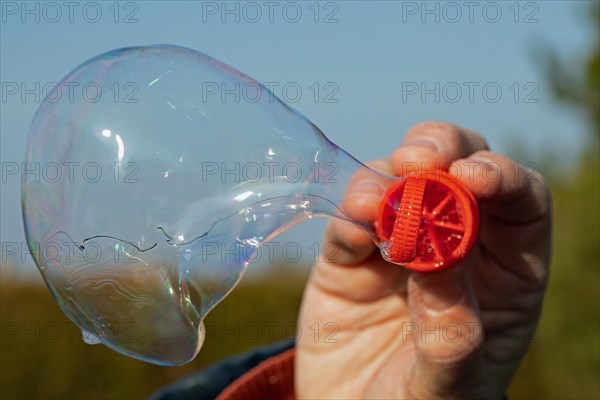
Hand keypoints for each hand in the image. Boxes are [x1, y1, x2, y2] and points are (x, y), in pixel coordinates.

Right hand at [295, 122, 551, 398]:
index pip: (521, 204)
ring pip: (398, 182)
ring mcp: (397, 246)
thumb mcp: (448, 389)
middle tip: (416, 159)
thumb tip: (438, 271)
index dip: (502, 177)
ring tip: (370, 205)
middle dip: (441, 151)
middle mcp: (454, 247)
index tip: (471, 177)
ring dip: (384, 179)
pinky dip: (348, 215)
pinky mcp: (349, 255)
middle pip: (460, 170)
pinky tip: (350, 229)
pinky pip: (349, 220)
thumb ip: (451, 339)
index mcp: (504, 274)